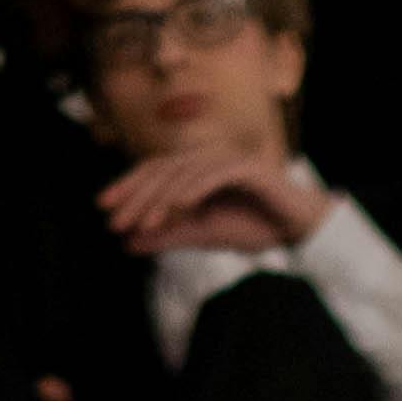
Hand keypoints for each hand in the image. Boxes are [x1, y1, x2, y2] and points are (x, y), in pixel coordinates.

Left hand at [97, 140, 321, 255]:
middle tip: (115, 219)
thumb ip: (167, 236)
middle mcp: (207, 156)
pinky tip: (180, 206)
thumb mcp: (203, 235)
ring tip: (146, 221)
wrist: (298, 227)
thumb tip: (127, 244)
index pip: (154, 172)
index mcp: (195, 167)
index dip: (127, 187)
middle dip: (137, 195)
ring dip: (163, 197)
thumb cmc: (254, 226)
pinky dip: (197, 189)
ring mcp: (228, 158)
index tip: (104, 208)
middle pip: (163, 170)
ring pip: (186, 172)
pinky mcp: (249, 167)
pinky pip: (216, 174)